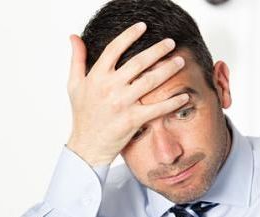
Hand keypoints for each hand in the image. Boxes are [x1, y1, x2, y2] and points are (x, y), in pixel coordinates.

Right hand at [66, 22, 188, 165]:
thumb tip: (74, 37)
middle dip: (157, 50)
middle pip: (138, 62)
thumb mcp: (74, 85)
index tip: (143, 27)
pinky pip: (157, 108)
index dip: (129, 35)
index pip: (114, 49)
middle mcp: (110, 87)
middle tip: (171, 42)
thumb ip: (77, 59)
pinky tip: (184, 96)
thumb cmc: (83, 115)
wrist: (88, 146)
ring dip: (167, 70)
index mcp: (97, 76)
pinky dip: (172, 102)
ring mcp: (122, 103)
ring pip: (149, 81)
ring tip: (180, 61)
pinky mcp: (133, 120)